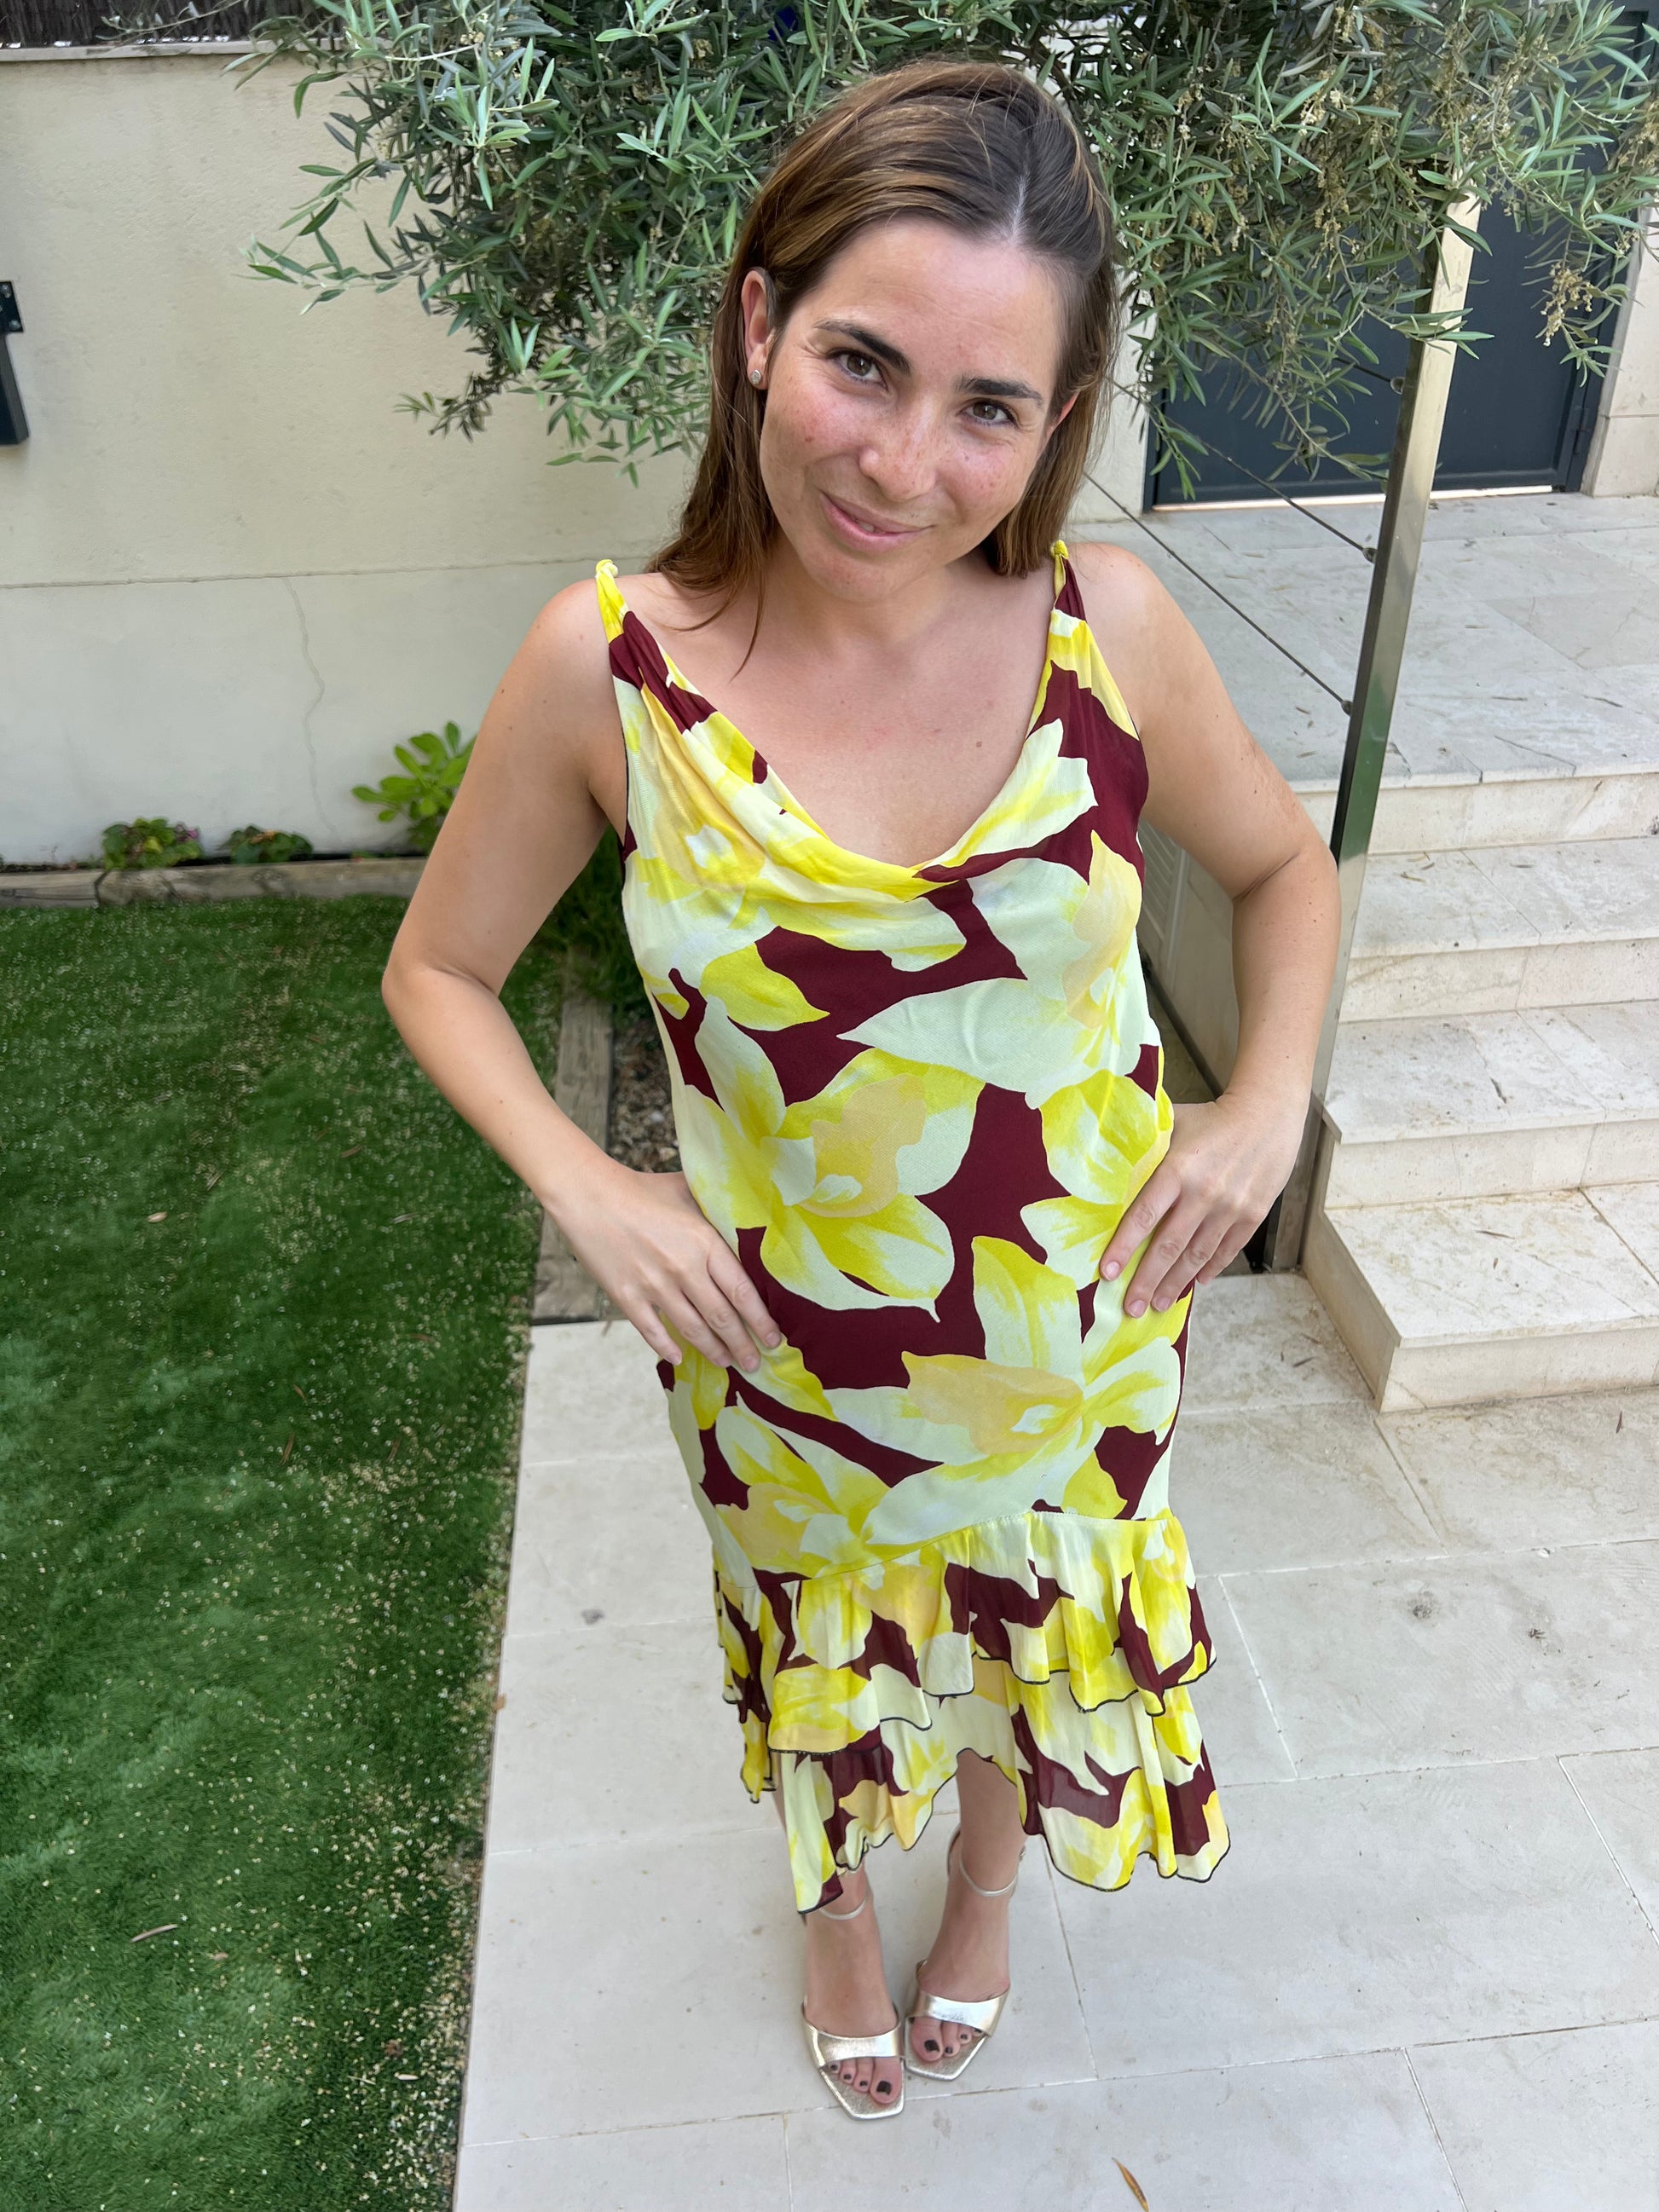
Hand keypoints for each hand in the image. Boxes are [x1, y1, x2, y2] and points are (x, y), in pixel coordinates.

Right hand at [552, 1157, 781, 1372]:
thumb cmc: (641, 1189)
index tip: (774, 1337)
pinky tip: (679, 1358)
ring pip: (692, 1330)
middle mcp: (684, 1269)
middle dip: (742, 1345)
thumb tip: (747, 1217)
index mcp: (704, 1242)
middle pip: (722, 1318)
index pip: (742, 1291)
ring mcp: (654, 1286)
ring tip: (727, 1362)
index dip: (761, 1320)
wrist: (588, 1195)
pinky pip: (652, 1332)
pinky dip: (667, 1348)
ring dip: (713, 1351)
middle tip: (755, 1363)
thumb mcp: (689, 1190)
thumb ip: (717, 1209)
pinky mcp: (626, 1296)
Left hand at [1097, 1091, 1307, 1316]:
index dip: (1123, 1247)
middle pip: (1169, 1246)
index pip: (1144, 1216)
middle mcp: (1204, 1193)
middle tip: (1130, 1308)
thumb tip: (1105, 1163)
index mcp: (1178, 1169)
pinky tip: (1195, 1284)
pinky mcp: (1252, 1214)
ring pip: (1198, 1255)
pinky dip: (1209, 1269)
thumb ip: (1144, 1147)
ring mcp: (1231, 1207)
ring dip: (1176, 1283)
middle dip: (1147, 1281)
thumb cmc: (1211, 1119)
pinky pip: (1226, 1250)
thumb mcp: (1173, 1125)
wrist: (1268, 1113)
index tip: (1107, 1273)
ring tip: (1158, 1305)